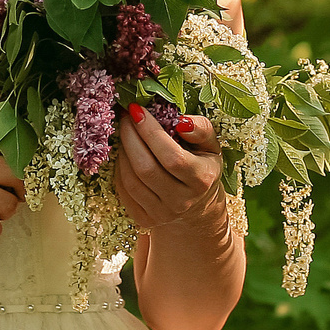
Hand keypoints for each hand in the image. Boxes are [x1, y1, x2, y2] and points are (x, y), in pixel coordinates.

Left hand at [111, 105, 226, 236]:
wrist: (197, 206)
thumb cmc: (202, 167)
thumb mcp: (210, 146)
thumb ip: (201, 129)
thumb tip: (181, 120)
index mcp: (202, 179)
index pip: (171, 156)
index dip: (150, 132)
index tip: (137, 110)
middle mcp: (182, 201)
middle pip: (146, 168)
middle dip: (130, 138)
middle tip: (126, 118)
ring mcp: (162, 214)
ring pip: (131, 180)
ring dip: (123, 152)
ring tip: (126, 134)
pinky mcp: (144, 220)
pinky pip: (123, 191)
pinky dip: (120, 169)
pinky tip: (125, 154)